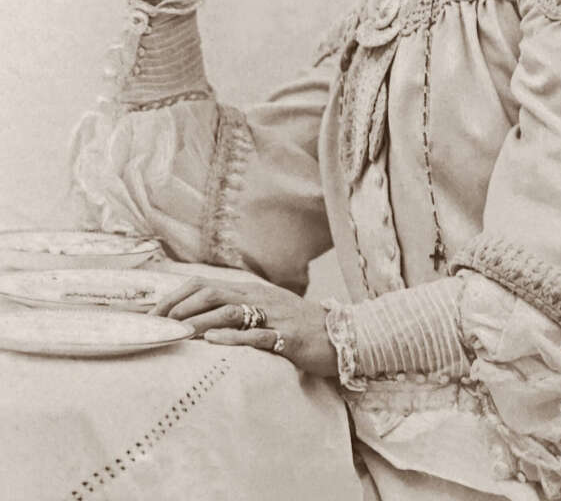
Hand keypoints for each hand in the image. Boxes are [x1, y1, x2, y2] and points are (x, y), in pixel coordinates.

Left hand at [153, 277, 338, 377]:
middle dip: (179, 307)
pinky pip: (257, 335)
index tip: (152, 314)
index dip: (175, 296)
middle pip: (211, 292)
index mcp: (250, 290)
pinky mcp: (287, 337)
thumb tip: (196, 320)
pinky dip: (233, 338)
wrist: (341, 337)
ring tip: (176, 332)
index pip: (204, 284)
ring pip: (230, 311)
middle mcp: (259, 297)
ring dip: (199, 321)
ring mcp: (273, 316)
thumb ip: (236, 311)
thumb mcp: (264, 313)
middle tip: (156, 326)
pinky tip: (213, 343)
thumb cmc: (298, 327)